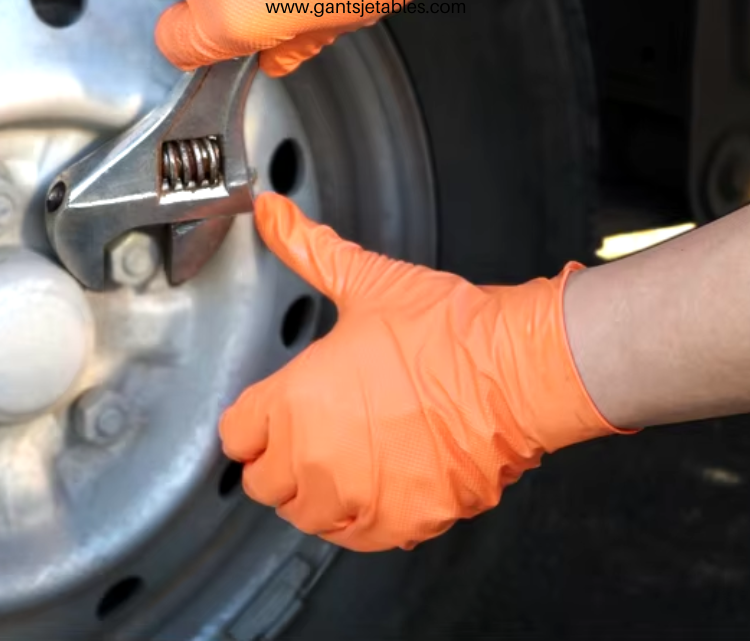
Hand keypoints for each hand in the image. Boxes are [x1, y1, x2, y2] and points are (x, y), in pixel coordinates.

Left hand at [220, 193, 622, 551]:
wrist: (514, 372)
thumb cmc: (446, 329)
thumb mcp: (366, 279)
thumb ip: (307, 248)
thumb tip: (271, 211)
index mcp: (295, 400)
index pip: (235, 434)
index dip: (254, 417)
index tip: (272, 409)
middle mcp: (316, 458)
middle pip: (262, 481)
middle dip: (280, 455)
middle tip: (313, 427)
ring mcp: (357, 497)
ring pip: (304, 516)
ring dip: (314, 490)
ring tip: (344, 454)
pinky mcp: (400, 523)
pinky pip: (354, 537)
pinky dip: (358, 517)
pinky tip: (377, 482)